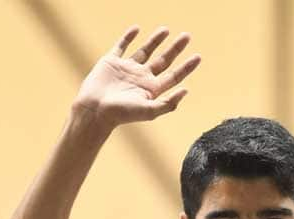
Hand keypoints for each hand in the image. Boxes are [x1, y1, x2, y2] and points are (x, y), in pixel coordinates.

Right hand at [73, 26, 200, 128]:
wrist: (95, 110)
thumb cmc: (121, 113)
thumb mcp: (149, 111)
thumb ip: (168, 103)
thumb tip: (186, 90)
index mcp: (151, 89)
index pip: (173, 76)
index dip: (186, 67)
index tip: (198, 57)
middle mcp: (140, 78)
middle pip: (163, 61)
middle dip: (175, 49)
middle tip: (187, 37)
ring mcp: (126, 69)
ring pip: (144, 51)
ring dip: (155, 41)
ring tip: (166, 30)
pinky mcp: (111, 62)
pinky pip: (121, 46)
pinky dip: (128, 37)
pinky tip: (136, 29)